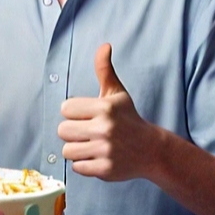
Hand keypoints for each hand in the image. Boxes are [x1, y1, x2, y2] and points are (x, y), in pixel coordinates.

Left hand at [58, 44, 157, 181]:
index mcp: (104, 108)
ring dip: (77, 149)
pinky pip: (77, 167)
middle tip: (88, 132)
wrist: (151, 150)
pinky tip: (97, 157)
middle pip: (63, 130)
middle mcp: (104, 128)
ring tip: (91, 145)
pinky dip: (84, 164)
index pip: (65, 109)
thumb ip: (104, 69)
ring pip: (67, 150)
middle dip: (73, 131)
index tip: (87, 115)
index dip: (73, 112)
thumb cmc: (128, 118)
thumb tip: (104, 45)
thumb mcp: (117, 93)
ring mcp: (105, 150)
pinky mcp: (105, 170)